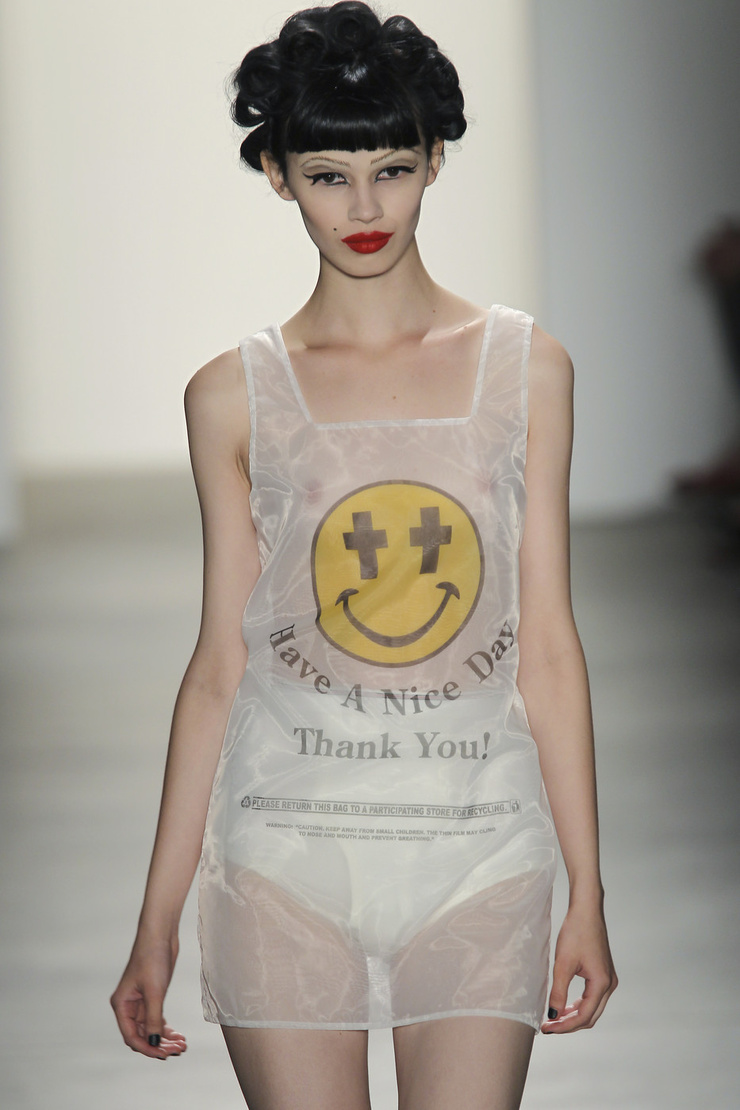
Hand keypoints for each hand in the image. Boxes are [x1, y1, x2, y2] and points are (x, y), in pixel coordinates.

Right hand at [110, 934, 186, 1058]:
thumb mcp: (154, 991)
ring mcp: (140, 1002)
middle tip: (178, 1050)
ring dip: (165, 1038)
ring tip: (182, 1045)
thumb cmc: (152, 958)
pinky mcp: (152, 996)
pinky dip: (167, 1028)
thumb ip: (154, 1018)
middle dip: (159, 1045)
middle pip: (142, 1035)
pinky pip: (157, 1019)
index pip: (132, 1036)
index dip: (147, 1048)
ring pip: (151, 1028)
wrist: (161, 934)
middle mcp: (128, 1006)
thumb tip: (154, 1042)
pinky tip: (178, 1035)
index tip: (165, 1054)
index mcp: (121, 1005)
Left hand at [541, 902, 616, 1032]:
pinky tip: (564, 1006)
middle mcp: (609, 985)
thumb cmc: (576, 932)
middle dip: (568, 1025)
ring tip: (553, 1019)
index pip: (583, 1017)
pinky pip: (592, 998)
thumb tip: (553, 1015)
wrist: (586, 910)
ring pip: (592, 1009)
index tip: (545, 1028)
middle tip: (547, 1027)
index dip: (564, 1026)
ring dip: (573, 1016)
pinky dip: (578, 1005)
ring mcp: (608, 979)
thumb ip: (558, 991)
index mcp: (602, 983)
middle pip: (590, 1017)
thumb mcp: (563, 963)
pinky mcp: (603, 974)